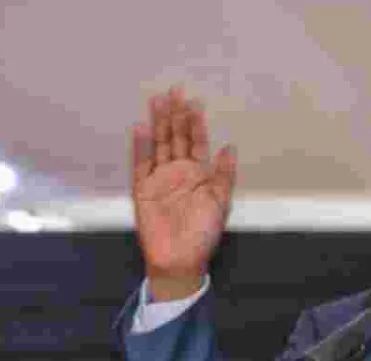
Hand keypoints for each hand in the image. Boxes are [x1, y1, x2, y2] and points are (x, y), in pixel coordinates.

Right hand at [130, 86, 236, 300]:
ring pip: (158, 145)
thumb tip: (230, 147)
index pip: (196, 142)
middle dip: (175, 115)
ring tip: (158, 100)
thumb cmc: (202, 234)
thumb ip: (224, 174)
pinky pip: (140, 164)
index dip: (196, 123)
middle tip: (175, 90)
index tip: (196, 102)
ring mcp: (159, 179)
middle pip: (175, 138)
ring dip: (158, 123)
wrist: (179, 260)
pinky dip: (140, 147)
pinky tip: (141, 128)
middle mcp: (178, 172)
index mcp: (198, 175)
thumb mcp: (220, 203)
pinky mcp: (142, 189)